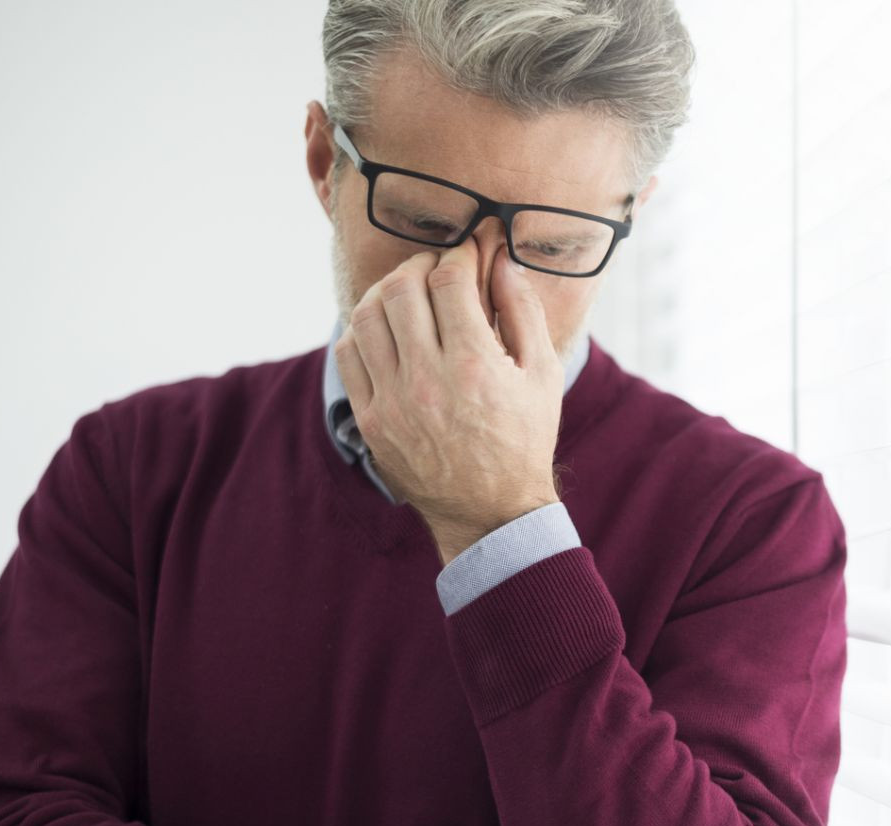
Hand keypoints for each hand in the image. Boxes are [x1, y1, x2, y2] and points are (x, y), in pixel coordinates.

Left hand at [333, 239, 564, 561]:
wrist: (491, 509)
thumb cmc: (525, 439)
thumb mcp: (543, 374)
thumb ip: (523, 310)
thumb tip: (501, 260)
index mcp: (476, 366)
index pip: (450, 281)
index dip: (460, 254)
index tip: (469, 251)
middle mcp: (428, 380)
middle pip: (403, 288)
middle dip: (420, 264)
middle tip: (437, 266)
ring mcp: (394, 401)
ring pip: (367, 315)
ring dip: (387, 291)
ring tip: (408, 291)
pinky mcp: (372, 419)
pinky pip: (348, 353)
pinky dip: (362, 328)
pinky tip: (386, 328)